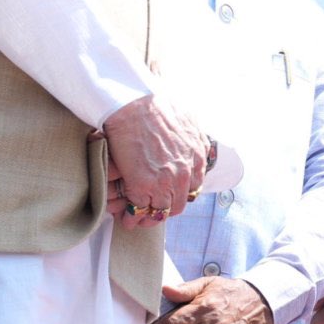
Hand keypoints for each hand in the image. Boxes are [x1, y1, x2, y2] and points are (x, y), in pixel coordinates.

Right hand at [103, 94, 210, 228]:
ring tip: (138, 218)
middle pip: (178, 204)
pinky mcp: (142, 186)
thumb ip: (195, 140)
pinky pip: (139, 208)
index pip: (192, 188)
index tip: (169, 195)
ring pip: (160, 210)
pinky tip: (126, 217)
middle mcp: (185, 174)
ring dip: (148, 217)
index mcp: (198, 159)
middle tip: (154, 211)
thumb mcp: (189, 122)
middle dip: (165, 209)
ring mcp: (164, 182)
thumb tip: (196, 147)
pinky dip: (131, 215)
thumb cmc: (158, 107)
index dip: (179, 193)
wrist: (134, 105)